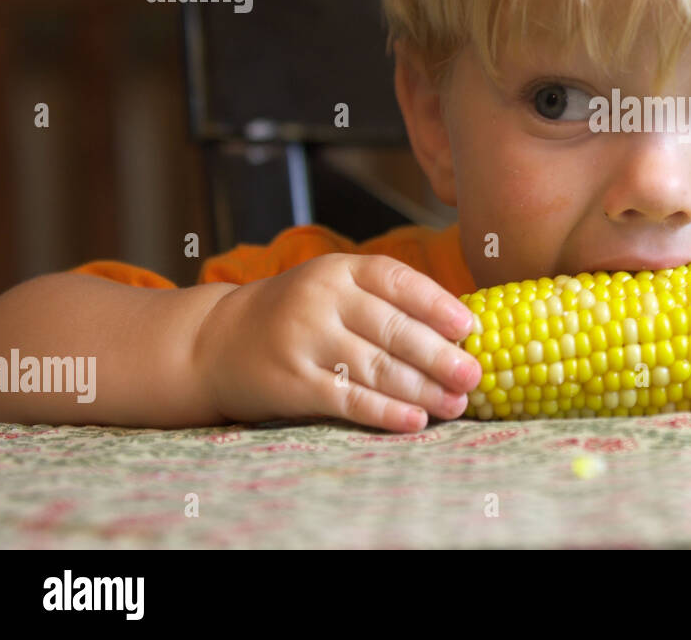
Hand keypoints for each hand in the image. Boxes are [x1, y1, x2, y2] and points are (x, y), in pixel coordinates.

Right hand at [192, 253, 480, 431]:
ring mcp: (304, 341)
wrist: (216, 341)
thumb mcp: (335, 289)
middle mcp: (322, 300)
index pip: (399, 282)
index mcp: (341, 270)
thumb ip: (386, 302)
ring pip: (377, 368)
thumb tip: (459, 333)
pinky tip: (416, 420)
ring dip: (423, 390)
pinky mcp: (292, 382)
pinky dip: (386, 412)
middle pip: (394, 330)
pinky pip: (349, 400)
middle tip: (474, 375)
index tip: (470, 328)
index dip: (438, 305)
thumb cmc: (297, 314)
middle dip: (440, 356)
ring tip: (456, 403)